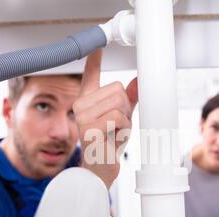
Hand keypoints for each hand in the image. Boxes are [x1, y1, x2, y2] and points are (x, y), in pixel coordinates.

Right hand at [73, 49, 137, 188]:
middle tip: (117, 126)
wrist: (100, 169)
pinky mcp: (88, 128)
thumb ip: (128, 100)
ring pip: (118, 102)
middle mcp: (80, 106)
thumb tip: (138, 81)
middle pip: (117, 89)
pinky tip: (113, 138)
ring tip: (114, 132)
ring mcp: (82, 117)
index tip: (98, 46)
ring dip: (125, 120)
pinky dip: (123, 128)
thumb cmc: (108, 144)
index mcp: (87, 101)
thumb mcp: (122, 118)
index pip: (90, 75)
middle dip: (125, 108)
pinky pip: (117, 117)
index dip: (94, 60)